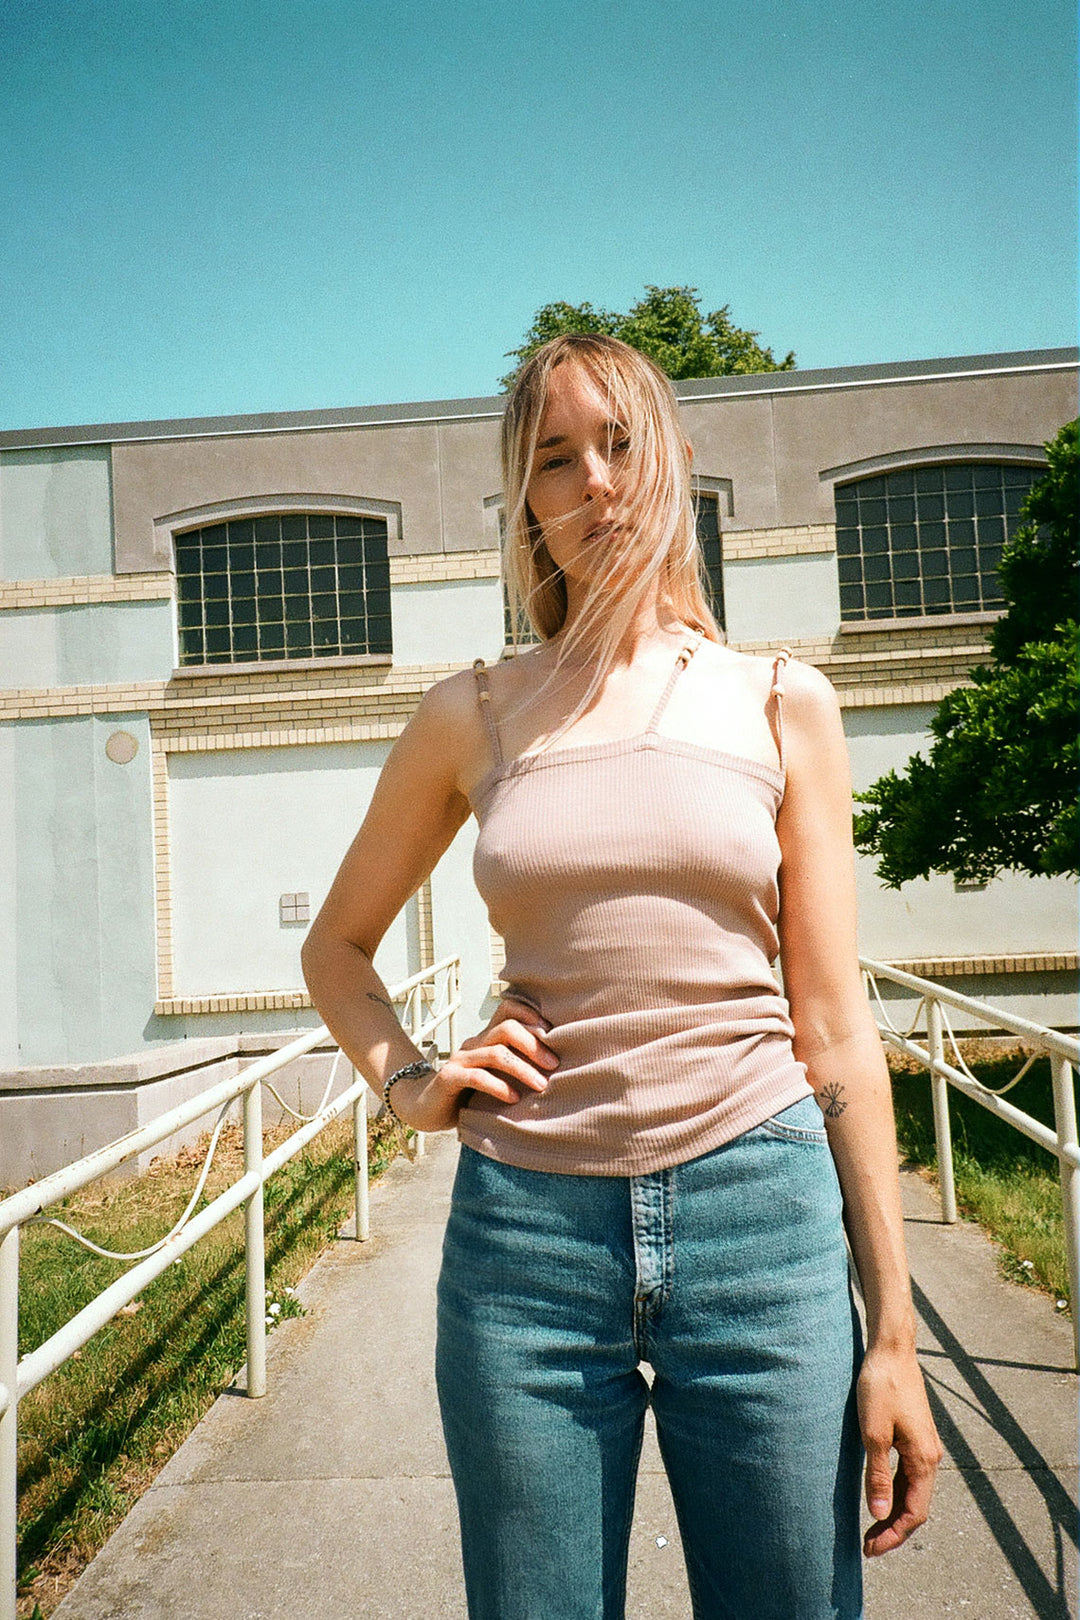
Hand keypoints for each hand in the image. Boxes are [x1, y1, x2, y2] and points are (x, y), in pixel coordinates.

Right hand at [389, 996, 558, 1131]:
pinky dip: (498, 1086)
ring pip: (496, 1053)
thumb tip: (556, 1063)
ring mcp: (460, 1059)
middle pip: (507, 1028)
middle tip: (554, 1064)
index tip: (554, 1034)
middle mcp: (474, 1042)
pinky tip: (514, 1098)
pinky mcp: (449, 1078)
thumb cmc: (469, 1092)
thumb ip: (516, 1064)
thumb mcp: (495, 1074)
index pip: (508, 1009)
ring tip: (542, 1085)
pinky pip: (477, 1077)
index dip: (530, 1014)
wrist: (427, 1107)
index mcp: (486, 1037)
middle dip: (534, 1044)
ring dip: (523, 1068)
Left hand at [857, 1343, 942, 1556]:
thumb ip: (876, 1475)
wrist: (892, 1350)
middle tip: (867, 1547)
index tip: (870, 1550)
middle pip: (916, 1506)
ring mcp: (924, 1446)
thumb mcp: (873, 1433)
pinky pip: (909, 1476)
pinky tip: (880, 1498)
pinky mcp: (915, 1436)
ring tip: (871, 1529)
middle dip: (893, 1530)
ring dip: (894, 1513)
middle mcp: (930, 1457)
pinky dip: (896, 1493)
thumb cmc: (880, 1387)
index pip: (914, 1512)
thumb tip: (878, 1513)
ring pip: (913, 1492)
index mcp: (923, 1459)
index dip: (893, 1535)